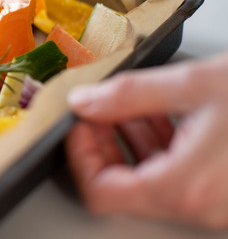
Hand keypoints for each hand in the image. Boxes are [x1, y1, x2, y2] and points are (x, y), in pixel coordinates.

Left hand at [66, 53, 227, 228]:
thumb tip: (86, 100)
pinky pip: (185, 178)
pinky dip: (167, 147)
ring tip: (132, 105)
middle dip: (105, 143)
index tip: (78, 122)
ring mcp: (221, 204)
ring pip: (155, 182)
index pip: (101, 191)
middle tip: (100, 109)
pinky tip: (168, 115)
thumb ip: (130, 95)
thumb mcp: (196, 85)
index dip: (80, 154)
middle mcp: (204, 207)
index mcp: (186, 187)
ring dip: (134, 142)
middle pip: (125, 188)